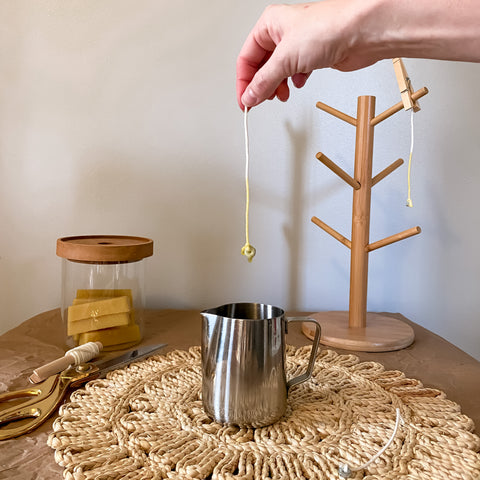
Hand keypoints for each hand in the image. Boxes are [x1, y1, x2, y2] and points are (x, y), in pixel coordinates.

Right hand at [236, 1, 379, 108]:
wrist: (362, 33)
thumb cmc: (329, 28)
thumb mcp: (285, 59)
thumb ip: (264, 82)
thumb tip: (250, 97)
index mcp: (270, 25)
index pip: (247, 58)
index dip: (244, 82)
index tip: (245, 100)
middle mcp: (282, 34)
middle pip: (261, 66)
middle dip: (261, 85)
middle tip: (261, 100)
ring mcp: (298, 46)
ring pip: (278, 72)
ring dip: (277, 86)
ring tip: (281, 95)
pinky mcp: (312, 57)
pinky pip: (294, 73)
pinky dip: (294, 82)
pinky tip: (299, 83)